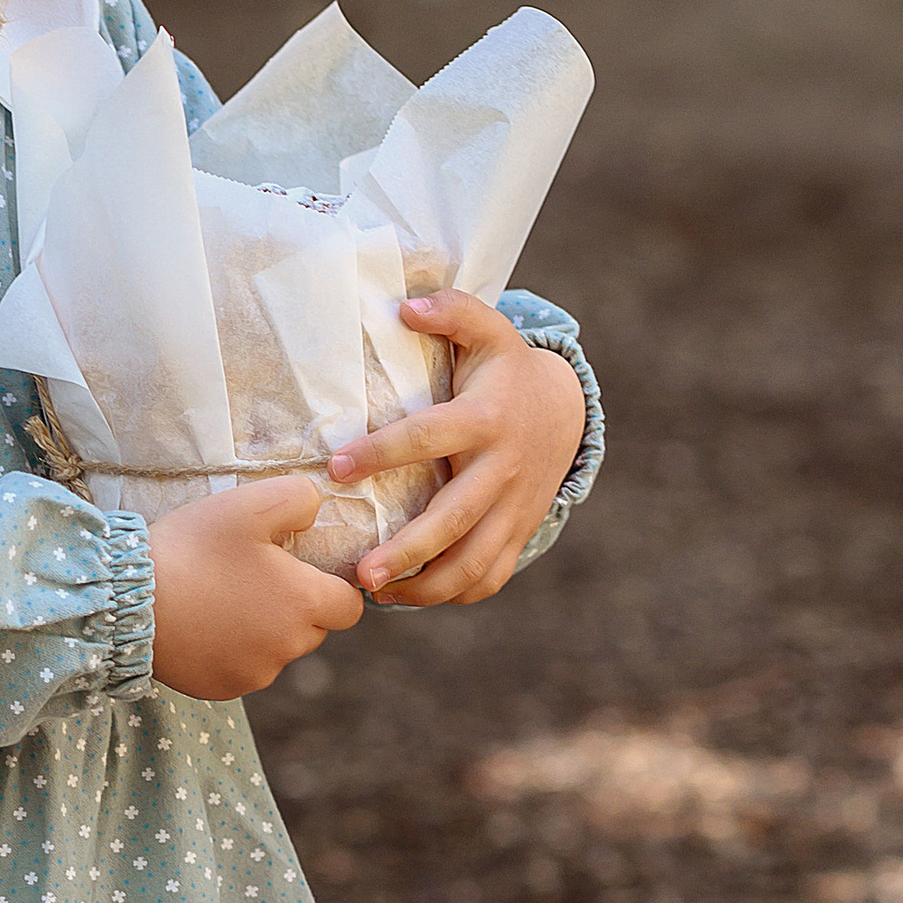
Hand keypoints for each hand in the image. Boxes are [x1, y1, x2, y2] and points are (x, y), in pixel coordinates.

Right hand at [149, 479, 366, 700]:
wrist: (126, 600)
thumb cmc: (192, 549)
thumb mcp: (248, 504)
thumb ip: (299, 498)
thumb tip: (317, 509)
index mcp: (304, 603)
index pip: (349, 606)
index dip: (331, 586)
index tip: (301, 570)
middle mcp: (288, 647)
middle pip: (313, 629)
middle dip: (293, 606)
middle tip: (250, 578)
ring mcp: (255, 674)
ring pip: (276, 650)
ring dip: (261, 630)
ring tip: (219, 600)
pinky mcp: (223, 689)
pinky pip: (242, 669)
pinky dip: (230, 652)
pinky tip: (201, 626)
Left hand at [327, 292, 587, 606]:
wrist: (565, 409)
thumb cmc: (504, 370)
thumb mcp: (488, 331)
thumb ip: (452, 311)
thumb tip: (404, 307)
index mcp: (484, 419)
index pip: (427, 437)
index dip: (382, 452)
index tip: (337, 468)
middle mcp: (501, 469)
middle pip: (453, 519)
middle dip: (408, 551)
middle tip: (360, 575)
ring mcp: (514, 507)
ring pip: (474, 561)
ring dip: (426, 588)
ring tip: (375, 593)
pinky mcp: (519, 530)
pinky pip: (490, 575)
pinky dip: (455, 593)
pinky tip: (411, 596)